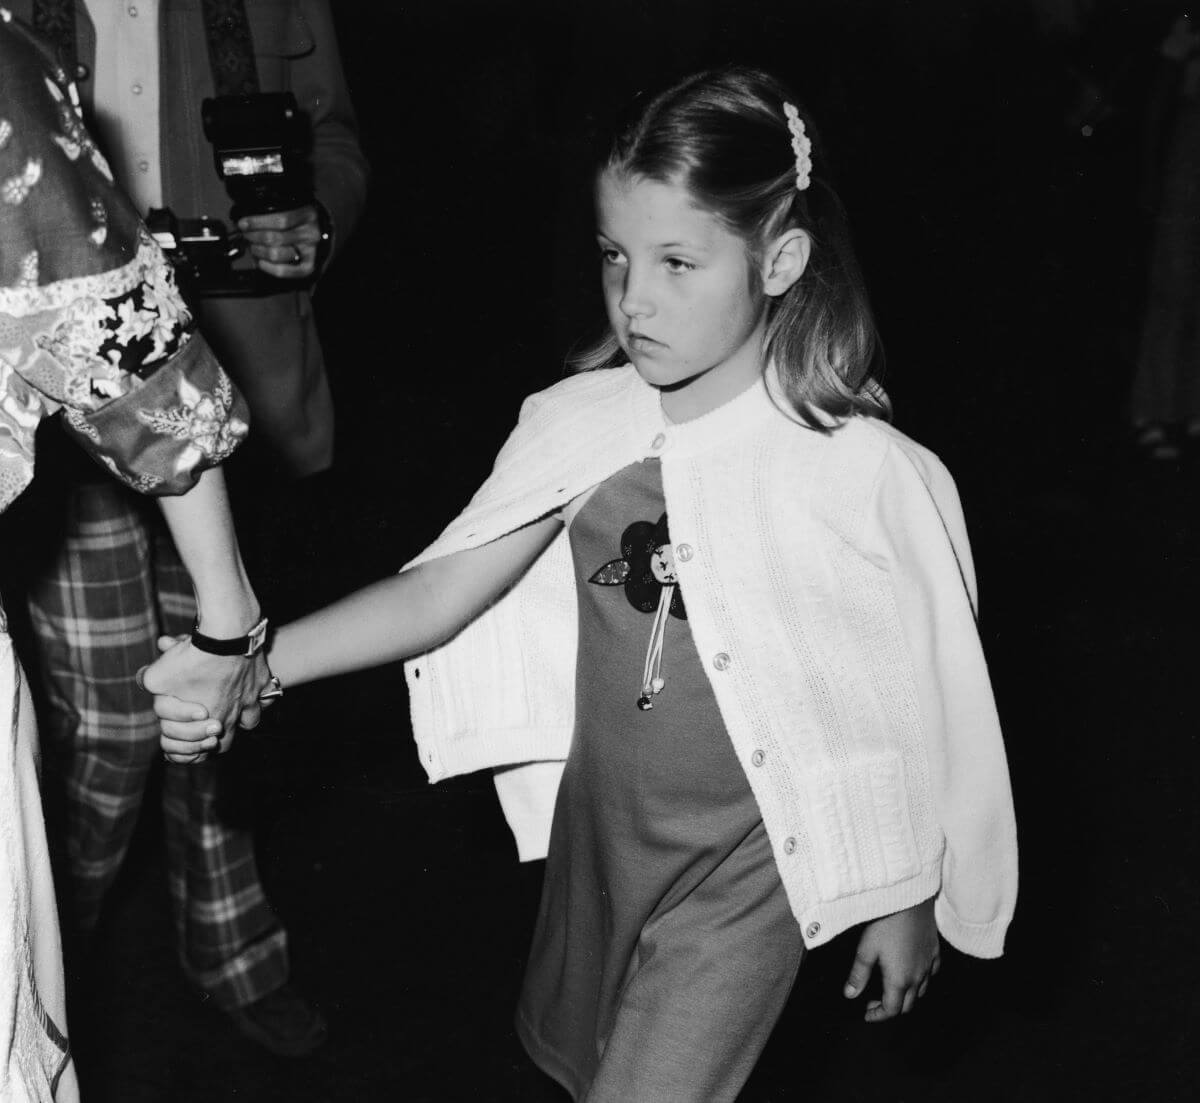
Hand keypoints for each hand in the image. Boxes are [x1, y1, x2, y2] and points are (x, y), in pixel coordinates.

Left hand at [140, 634, 272, 763]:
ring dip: (241, 720)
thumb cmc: (191, 660)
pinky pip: (267, 696)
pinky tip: (253, 691)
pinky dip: (261, 697)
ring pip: (250, 721)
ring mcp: (252, 699)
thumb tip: (144, 679)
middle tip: (203, 729)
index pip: (199, 754)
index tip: (178, 743)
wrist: (226, 635)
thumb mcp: (157, 676)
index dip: (186, 752)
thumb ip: (149, 681)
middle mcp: (233, 715)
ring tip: (229, 711)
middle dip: (214, 740)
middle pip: (226, 743)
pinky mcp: (263, 681)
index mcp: (207, 722)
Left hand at [238, 204, 322, 278]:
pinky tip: (261, 262)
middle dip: (254, 237)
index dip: (257, 223)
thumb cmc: (300, 221)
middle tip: (247, 235)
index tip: (243, 224)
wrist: (320, 235)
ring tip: (254, 247)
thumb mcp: (292, 207)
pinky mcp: (308, 267)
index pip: (281, 220)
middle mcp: (311, 234)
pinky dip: (268, 268)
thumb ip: (274, 210)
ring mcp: (310, 252)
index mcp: (307, 215)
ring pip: (276, 254)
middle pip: (275, 238)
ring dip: (258, 251)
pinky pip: (284, 271)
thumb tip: (248, 220)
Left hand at [843, 896, 939, 1022]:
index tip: (867, 1014)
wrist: (910, 901)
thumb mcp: (866, 949)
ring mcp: (929, 965)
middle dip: (891, 1008)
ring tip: (892, 988)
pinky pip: (932, 973)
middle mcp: (918, 977)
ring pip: (921, 991)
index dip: (878, 1016)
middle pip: (908, 1005)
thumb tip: (850, 995)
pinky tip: (913, 971)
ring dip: (906, 996)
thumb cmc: (885, 924)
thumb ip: (858, 975)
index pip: (891, 1009)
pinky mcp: (935, 951)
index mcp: (899, 980)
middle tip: (875, 1002)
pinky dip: (922, 979)